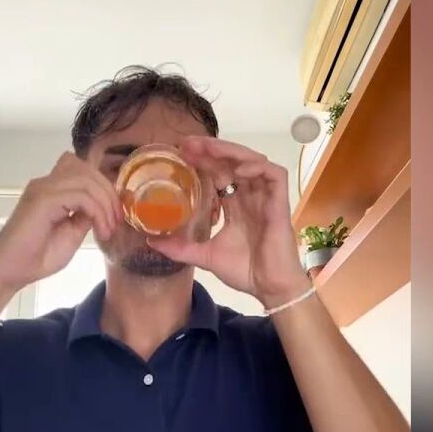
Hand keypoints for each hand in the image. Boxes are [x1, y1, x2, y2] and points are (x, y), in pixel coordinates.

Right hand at [0, 153, 121, 298]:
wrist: (10, 271)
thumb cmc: (36, 257)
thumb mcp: (72, 233)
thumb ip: (85, 216)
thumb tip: (102, 208)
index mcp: (52, 189)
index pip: (83, 170)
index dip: (104, 187)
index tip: (115, 215)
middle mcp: (47, 183)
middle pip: (88, 171)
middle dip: (109, 194)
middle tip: (116, 222)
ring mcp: (44, 188)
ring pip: (88, 181)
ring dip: (105, 205)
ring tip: (108, 229)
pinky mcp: (44, 199)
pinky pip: (81, 196)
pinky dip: (97, 211)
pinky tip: (100, 230)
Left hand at [148, 137, 310, 308]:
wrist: (269, 288)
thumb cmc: (245, 271)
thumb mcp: (205, 256)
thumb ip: (181, 248)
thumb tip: (152, 242)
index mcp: (235, 205)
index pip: (218, 173)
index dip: (202, 161)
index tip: (180, 153)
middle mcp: (250, 196)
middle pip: (232, 161)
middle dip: (211, 149)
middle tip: (187, 144)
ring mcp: (266, 197)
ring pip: (252, 160)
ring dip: (230, 151)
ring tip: (207, 149)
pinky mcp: (280, 201)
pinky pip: (273, 173)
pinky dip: (256, 167)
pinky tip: (237, 171)